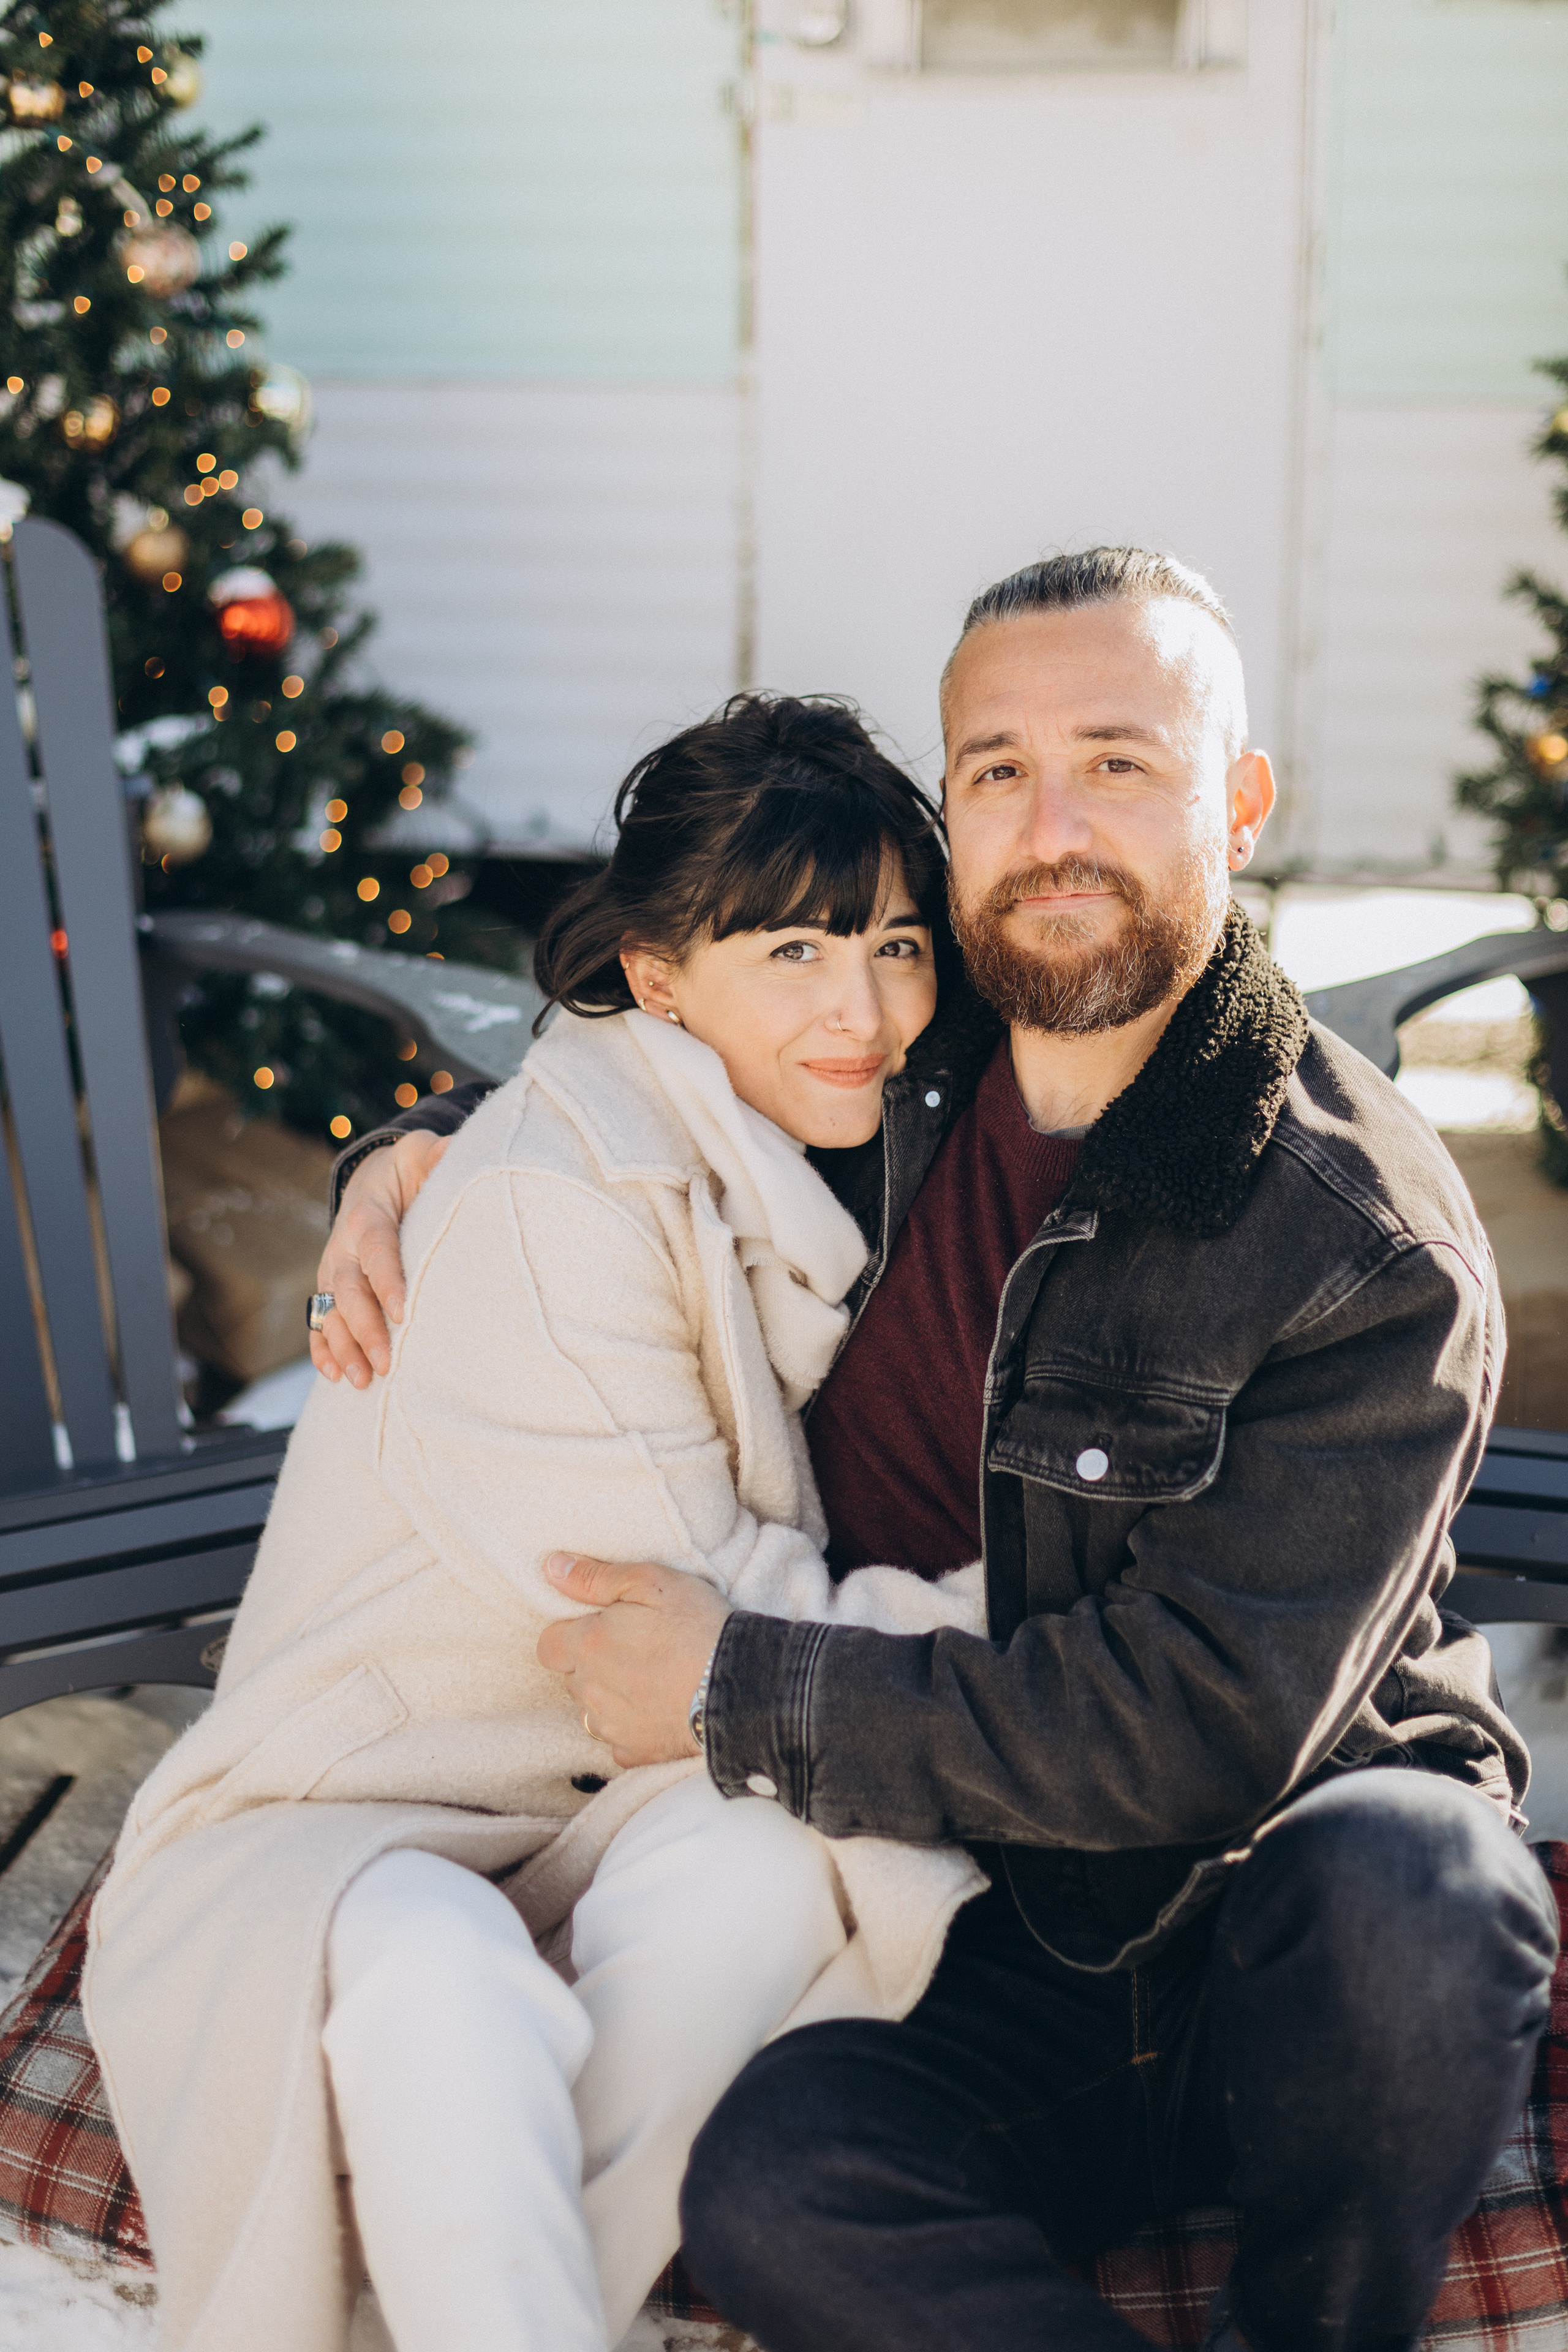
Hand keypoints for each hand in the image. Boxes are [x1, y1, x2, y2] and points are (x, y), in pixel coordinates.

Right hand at [309, 1130, 448, 1386]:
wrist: (371, 1180)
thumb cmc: (406, 1171)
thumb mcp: (419, 1154)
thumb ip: (432, 1155)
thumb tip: (449, 1150)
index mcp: (366, 1216)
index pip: (377, 1250)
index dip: (387, 1280)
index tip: (404, 1312)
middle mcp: (342, 1247)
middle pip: (349, 1291)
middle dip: (365, 1328)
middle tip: (386, 1362)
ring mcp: (333, 1272)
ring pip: (331, 1312)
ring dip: (344, 1348)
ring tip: (362, 1381)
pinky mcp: (330, 1290)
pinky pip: (318, 1322)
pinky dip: (323, 1349)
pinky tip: (334, 1375)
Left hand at [537, 1554, 731, 1767]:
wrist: (740, 1686)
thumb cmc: (697, 1627)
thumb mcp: (650, 1582)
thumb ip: (595, 1577)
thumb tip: (551, 1567)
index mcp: (588, 1646)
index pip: (548, 1645)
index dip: (570, 1634)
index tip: (601, 1628)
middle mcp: (589, 1691)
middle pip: (571, 1677)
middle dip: (592, 1663)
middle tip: (636, 1648)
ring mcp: (610, 1726)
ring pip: (592, 1709)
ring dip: (609, 1695)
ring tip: (651, 1679)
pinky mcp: (633, 1753)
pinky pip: (618, 1740)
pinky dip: (632, 1726)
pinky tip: (660, 1709)